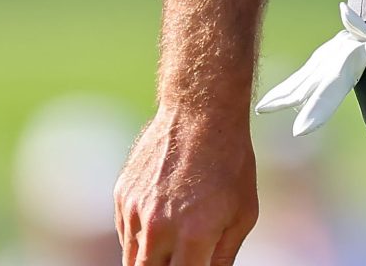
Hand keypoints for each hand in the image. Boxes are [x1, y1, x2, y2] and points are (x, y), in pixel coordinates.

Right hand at [115, 108, 259, 265]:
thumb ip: (223, 256)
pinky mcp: (122, 196)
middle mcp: (158, 228)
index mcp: (193, 236)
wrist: (200, 115)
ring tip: (172, 246)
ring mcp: (135, 212)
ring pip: (132, 259)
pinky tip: (160, 224)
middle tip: (179, 261)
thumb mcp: (243, 214)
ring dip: (151, 259)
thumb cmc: (230, 163)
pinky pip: (126, 232)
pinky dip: (140, 238)